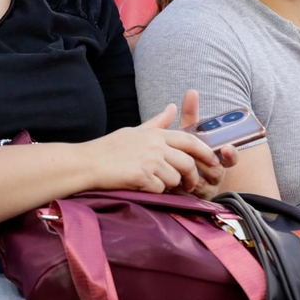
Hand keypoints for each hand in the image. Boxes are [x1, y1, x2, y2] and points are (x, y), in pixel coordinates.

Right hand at [80, 103, 221, 194]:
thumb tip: (173, 107)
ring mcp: (150, 161)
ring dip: (169, 186)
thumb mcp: (135, 131)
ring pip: (175, 178)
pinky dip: (154, 192)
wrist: (87, 163)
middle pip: (187, 163)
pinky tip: (142, 188)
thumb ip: (158, 122)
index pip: (190, 141)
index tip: (212, 162)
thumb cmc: (109, 148)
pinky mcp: (143, 177)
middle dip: (191, 177)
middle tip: (188, 185)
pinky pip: (160, 189)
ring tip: (156, 185)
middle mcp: (155, 146)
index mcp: (155, 134)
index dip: (205, 152)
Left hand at [176, 88, 238, 198]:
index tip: (226, 147)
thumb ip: (191, 114)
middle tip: (199, 157)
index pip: (231, 158)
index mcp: (215, 159)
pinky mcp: (190, 201)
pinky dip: (181, 185)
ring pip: (204, 183)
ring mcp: (203, 190)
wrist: (159, 172)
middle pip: (217, 171)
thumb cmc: (179, 151)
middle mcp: (213, 176)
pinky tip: (174, 179)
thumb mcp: (186, 132)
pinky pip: (188, 195)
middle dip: (207, 163)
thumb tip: (191, 91)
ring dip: (194, 173)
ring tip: (183, 166)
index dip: (231, 154)